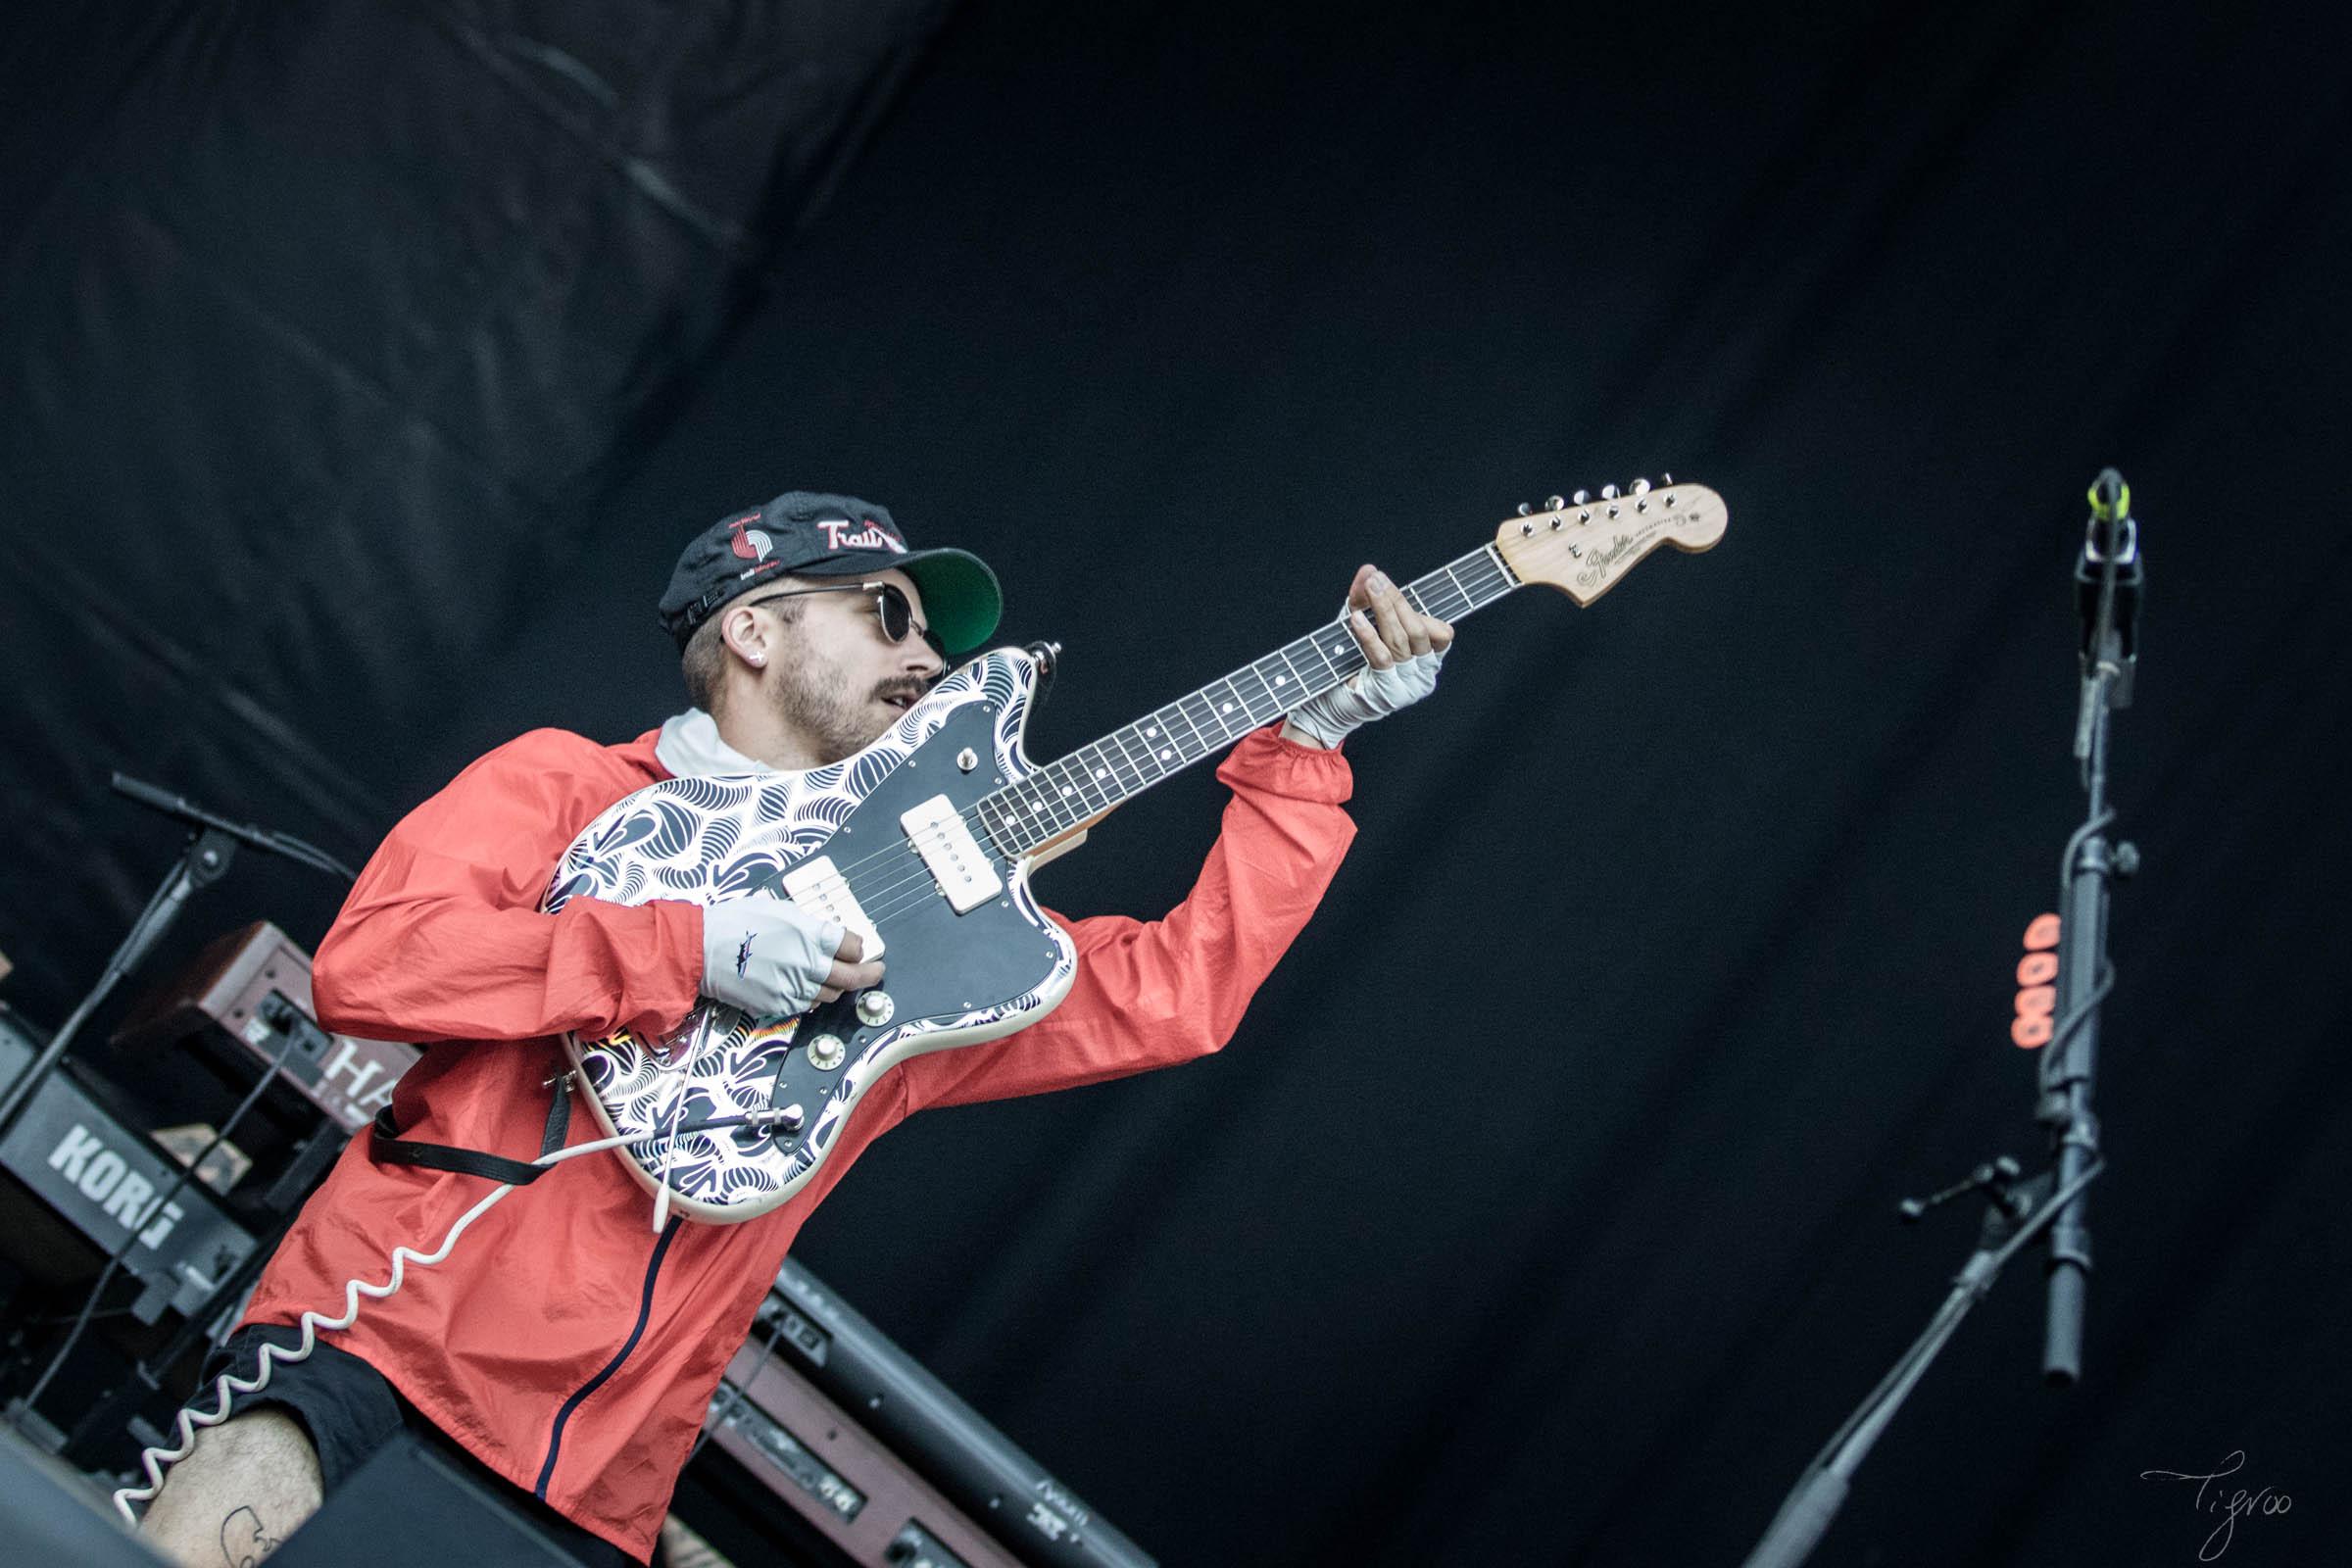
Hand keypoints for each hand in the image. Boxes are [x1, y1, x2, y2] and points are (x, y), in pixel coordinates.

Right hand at [699, 894, 883, 1018]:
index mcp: (811, 934)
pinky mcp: (780, 1004)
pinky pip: (808, 1004)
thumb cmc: (735, 924)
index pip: (854, 945)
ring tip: (837, 978)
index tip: (860, 947)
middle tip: (876, 971)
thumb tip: (826, 935)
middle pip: (853, 976)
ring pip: (832, 993)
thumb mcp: (780, 910)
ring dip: (838, 986)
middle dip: (870, 974)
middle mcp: (808, 963)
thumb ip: (808, 926)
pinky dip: (813, 996)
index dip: (858, 946)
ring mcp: (795, 987)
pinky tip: (807, 987)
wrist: (702, 949)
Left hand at [1282, 564, 1454, 748]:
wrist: (1329, 705)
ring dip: (1385, 611)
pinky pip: (1382, 658)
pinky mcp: (1387, 693)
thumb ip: (1364, 599)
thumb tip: (1368, 570)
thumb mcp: (1359, 626)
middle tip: (1377, 579)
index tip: (1386, 583)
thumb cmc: (1349, 665)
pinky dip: (1369, 636)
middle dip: (1396, 601)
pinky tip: (1356, 619)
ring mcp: (1408, 686)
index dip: (1413, 606)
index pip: (1440, 631)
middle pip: (1417, 630)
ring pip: (1402, 641)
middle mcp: (1424, 674)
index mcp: (1428, 659)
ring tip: (1371, 589)